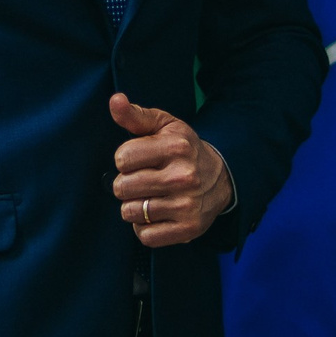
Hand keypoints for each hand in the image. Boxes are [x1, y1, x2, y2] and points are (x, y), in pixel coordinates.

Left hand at [110, 94, 235, 247]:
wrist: (220, 179)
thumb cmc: (183, 150)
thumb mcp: (164, 126)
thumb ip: (135, 115)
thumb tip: (115, 100)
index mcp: (176, 147)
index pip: (122, 158)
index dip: (125, 160)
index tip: (138, 160)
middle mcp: (183, 177)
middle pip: (122, 187)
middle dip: (126, 184)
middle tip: (143, 180)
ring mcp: (186, 205)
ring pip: (130, 212)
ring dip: (134, 206)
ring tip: (149, 196)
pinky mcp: (188, 229)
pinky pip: (144, 236)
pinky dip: (144, 228)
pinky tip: (156, 215)